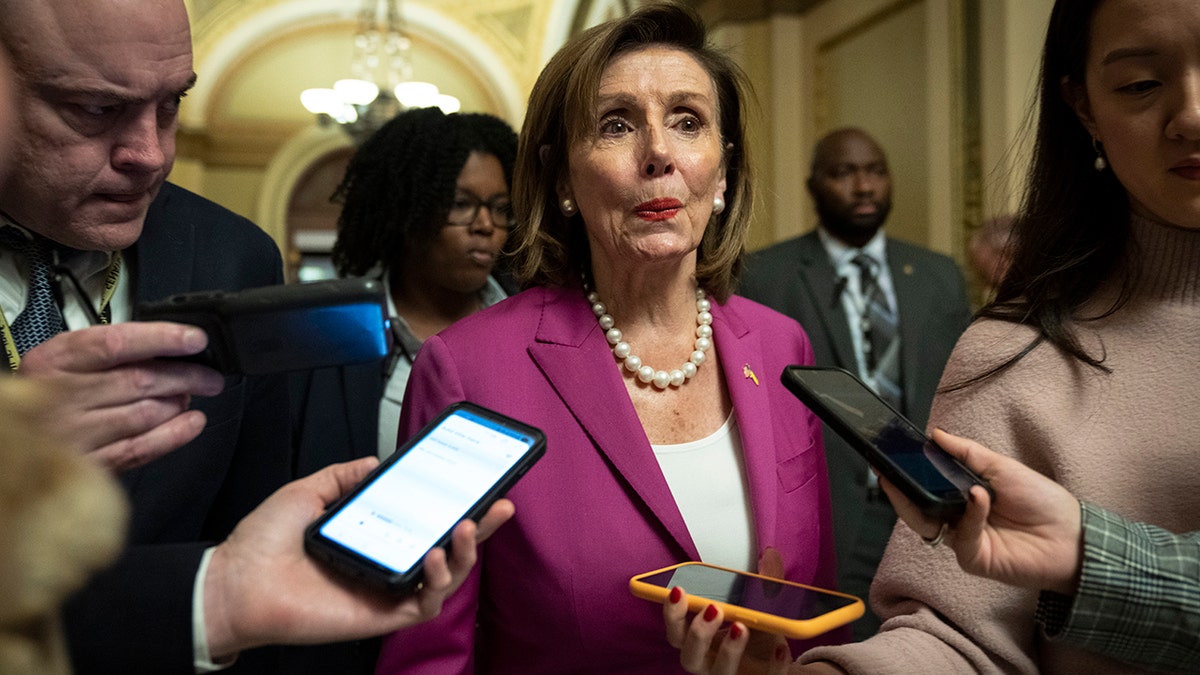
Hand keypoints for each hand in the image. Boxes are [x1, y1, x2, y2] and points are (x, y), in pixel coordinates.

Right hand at [16, 322, 224, 471]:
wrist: (8, 438)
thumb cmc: (44, 393)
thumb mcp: (63, 360)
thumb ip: (108, 352)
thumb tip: (167, 349)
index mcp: (54, 360)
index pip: (116, 343)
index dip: (162, 339)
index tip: (194, 340)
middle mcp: (59, 396)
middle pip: (138, 380)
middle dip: (185, 376)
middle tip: (208, 375)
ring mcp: (72, 434)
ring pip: (143, 414)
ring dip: (178, 403)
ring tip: (191, 395)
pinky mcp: (86, 464)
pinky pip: (139, 449)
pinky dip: (173, 435)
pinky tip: (192, 422)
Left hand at [202, 457, 514, 658]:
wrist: (234, 581)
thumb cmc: (261, 544)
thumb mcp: (307, 492)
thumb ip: (344, 476)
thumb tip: (375, 462)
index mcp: (372, 536)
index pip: (425, 520)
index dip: (455, 505)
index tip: (476, 484)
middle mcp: (384, 564)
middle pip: (447, 549)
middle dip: (479, 528)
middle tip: (499, 504)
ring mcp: (385, 590)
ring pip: (445, 579)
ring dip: (464, 553)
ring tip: (465, 527)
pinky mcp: (380, 615)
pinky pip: (423, 603)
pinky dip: (437, 581)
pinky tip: (433, 555)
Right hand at [663, 548, 792, 674]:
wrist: (777, 660)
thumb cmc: (756, 633)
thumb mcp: (756, 605)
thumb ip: (761, 582)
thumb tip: (771, 555)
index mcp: (700, 639)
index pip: (676, 631)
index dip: (672, 613)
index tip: (677, 590)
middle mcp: (709, 661)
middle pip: (689, 656)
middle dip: (698, 633)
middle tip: (713, 609)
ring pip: (720, 672)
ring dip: (728, 650)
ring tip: (741, 626)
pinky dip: (772, 665)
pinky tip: (780, 648)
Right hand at [878, 429, 1081, 593]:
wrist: (1072, 535)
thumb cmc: (1042, 502)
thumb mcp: (1001, 466)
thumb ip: (966, 452)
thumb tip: (936, 434)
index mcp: (961, 496)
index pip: (924, 486)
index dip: (905, 474)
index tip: (889, 458)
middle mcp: (957, 518)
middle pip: (916, 507)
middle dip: (899, 489)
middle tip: (888, 471)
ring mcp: (963, 540)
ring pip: (927, 524)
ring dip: (922, 501)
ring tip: (923, 479)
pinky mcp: (973, 558)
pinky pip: (960, 536)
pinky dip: (970, 515)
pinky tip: (979, 497)